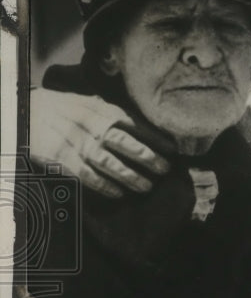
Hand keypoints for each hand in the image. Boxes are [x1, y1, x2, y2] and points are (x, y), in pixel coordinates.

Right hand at [29, 88, 169, 197]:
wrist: (31, 111)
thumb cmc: (69, 109)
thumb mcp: (93, 103)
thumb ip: (116, 114)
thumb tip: (149, 128)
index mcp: (101, 110)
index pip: (133, 124)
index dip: (155, 138)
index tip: (173, 149)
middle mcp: (91, 126)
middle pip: (123, 143)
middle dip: (147, 157)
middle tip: (165, 170)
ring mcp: (76, 144)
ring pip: (108, 163)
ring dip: (130, 176)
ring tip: (147, 186)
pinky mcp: (61, 159)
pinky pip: (86, 176)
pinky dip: (104, 186)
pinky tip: (119, 194)